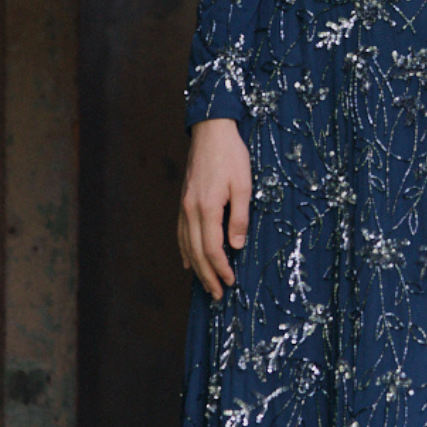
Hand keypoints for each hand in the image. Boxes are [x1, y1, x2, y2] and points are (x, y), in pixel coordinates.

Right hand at [178, 118, 251, 299]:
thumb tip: (236, 245)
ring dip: (196, 268)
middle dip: (207, 276)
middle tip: (217, 295)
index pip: (212, 248)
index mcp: (207, 208)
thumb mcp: (244, 185)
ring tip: (206, 284)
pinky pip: (181, 233)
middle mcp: (191, 210)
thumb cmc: (232, 156)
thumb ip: (240, 217)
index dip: (221, 268)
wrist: (211, 131)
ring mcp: (184, 206)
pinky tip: (189, 261)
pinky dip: (185, 250)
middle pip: (196, 252)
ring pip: (187, 245)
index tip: (231, 282)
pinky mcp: (184, 201)